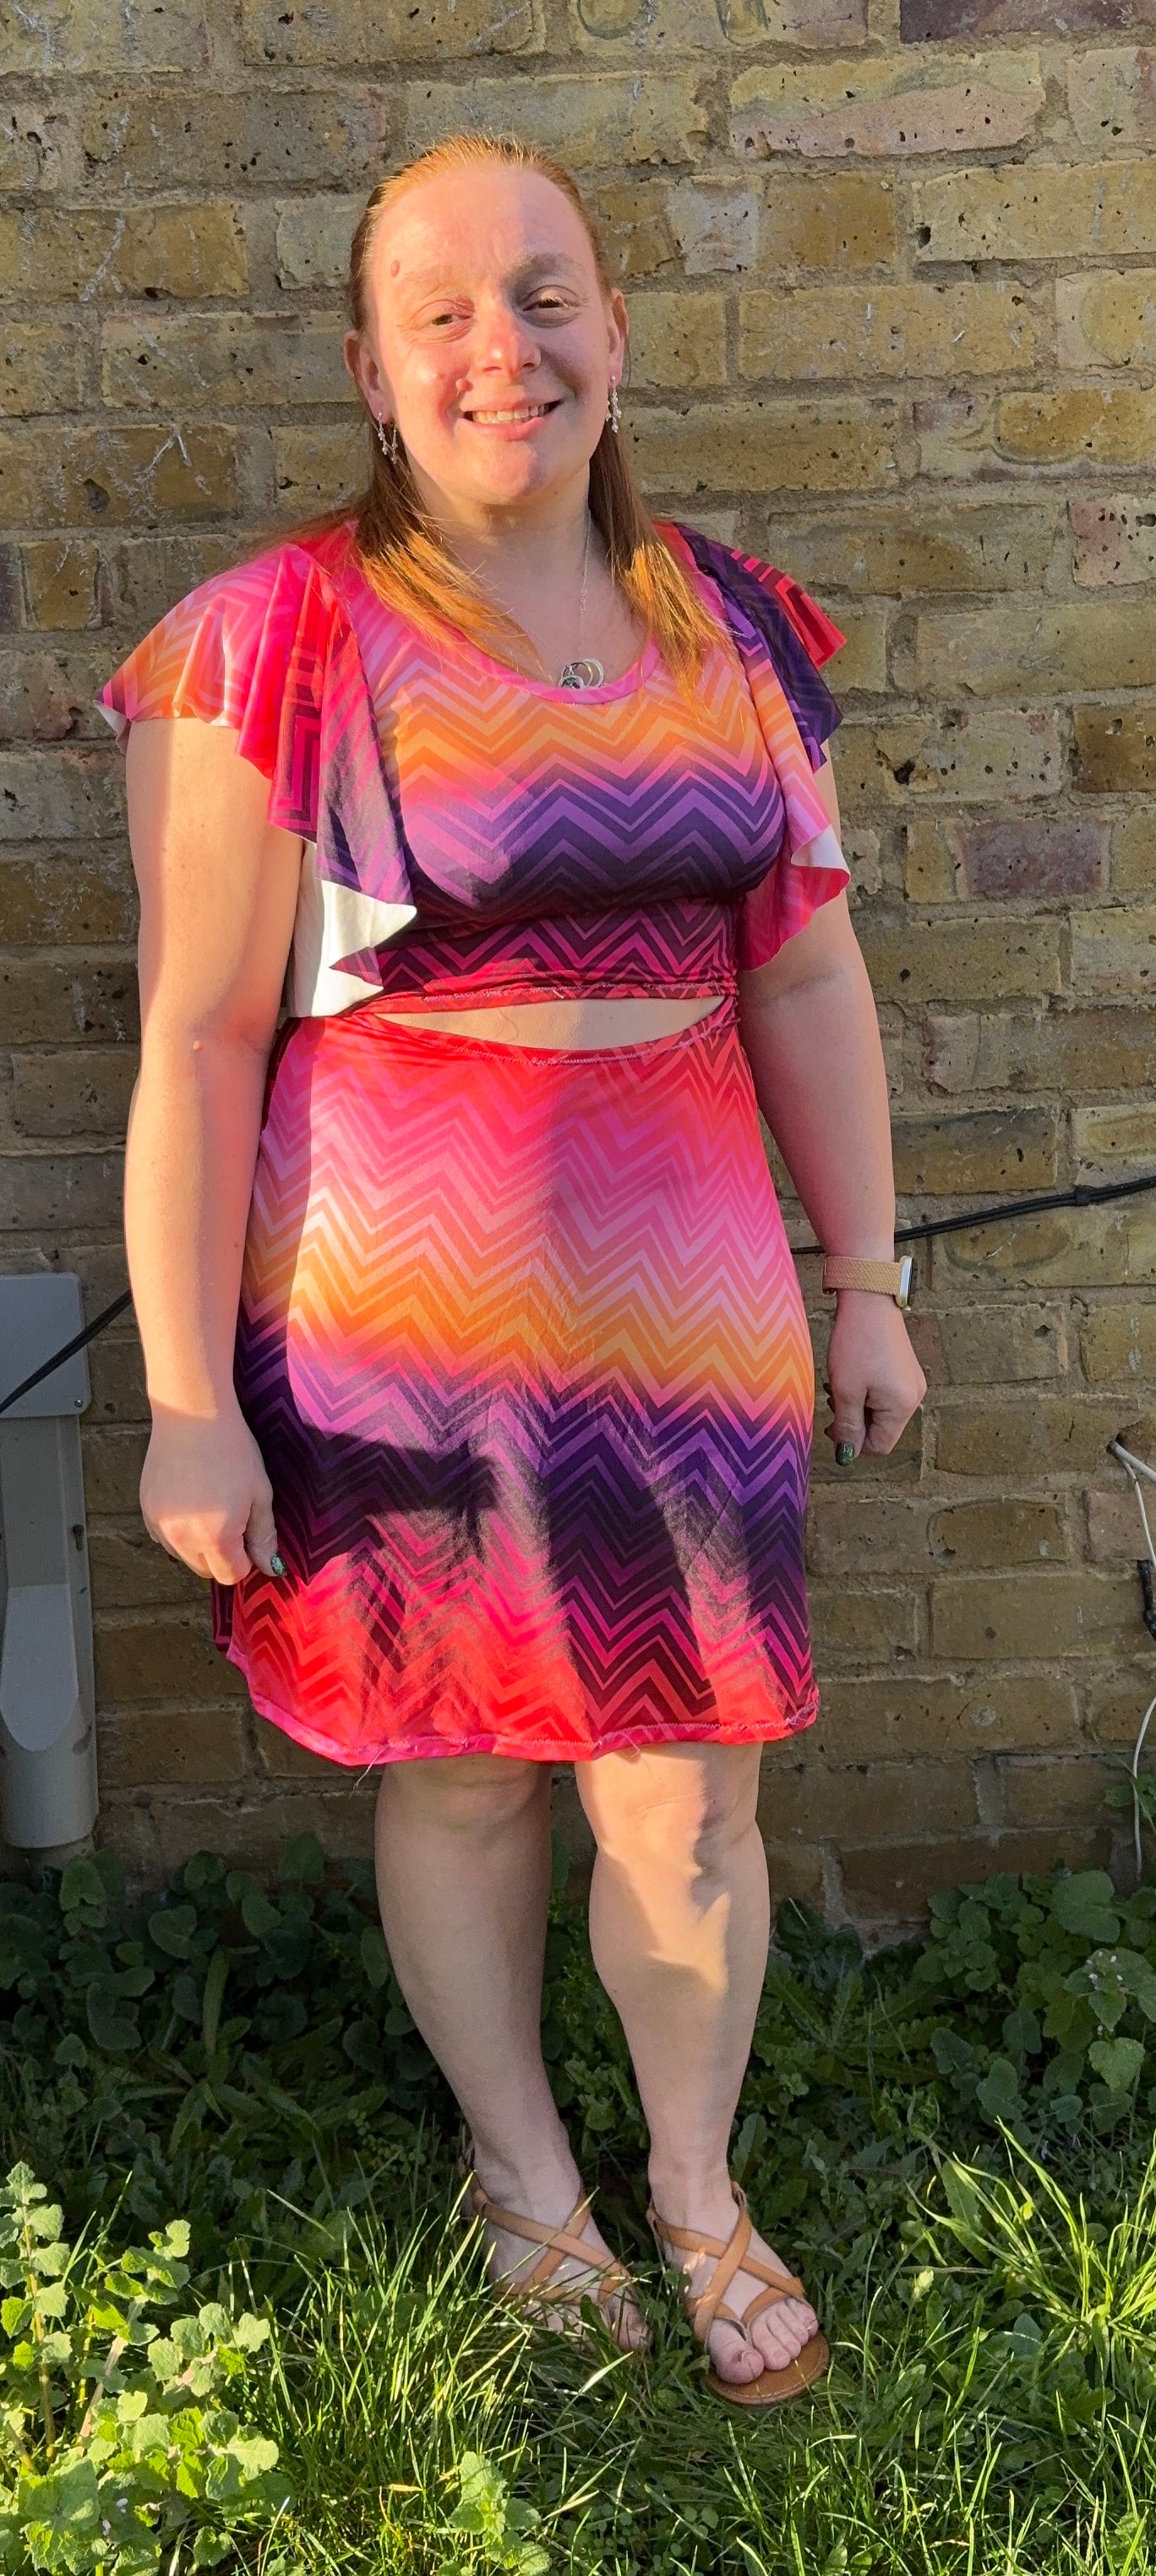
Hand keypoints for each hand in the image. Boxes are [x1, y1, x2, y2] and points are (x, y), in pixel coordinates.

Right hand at [140, 1405, 282, 1582]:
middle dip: (221, 1556)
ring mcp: (159, 1526)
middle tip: (230, 1519)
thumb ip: (263, 1537)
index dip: (244, 1561)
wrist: (192, 1416)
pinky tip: (187, 1501)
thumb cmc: (233, 1452)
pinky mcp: (146, 1510)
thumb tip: (270, 1569)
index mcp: (216, 1539)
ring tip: (207, 1507)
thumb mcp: (259, 1494)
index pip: (230, 1575)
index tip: (247, 1535)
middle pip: (205, 1571)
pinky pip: (163, 1537)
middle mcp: (183, 1540)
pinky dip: (177, 1530)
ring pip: (182, 1556)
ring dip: (197, 1545)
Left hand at [823, 1290, 925, 1460]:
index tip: (832, 1424)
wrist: (869, 1298)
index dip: (853, 1442)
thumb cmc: (856, 1343)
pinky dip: (865, 1391)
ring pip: (879, 1411)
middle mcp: (914, 1397)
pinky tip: (851, 1375)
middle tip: (833, 1399)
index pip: (879, 1446)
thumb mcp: (845, 1390)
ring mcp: (911, 1382)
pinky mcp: (904, 1369)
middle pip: (880, 1429)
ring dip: (856, 1405)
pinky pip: (884, 1394)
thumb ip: (847, 1427)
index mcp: (902, 1407)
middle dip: (854, 1420)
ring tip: (839, 1384)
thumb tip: (846, 1456)